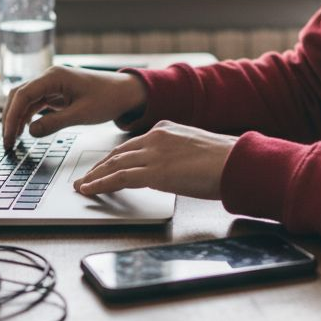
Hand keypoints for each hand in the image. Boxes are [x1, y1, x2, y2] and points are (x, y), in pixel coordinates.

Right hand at [2, 65, 147, 150]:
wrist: (125, 92)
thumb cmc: (108, 98)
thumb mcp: (81, 114)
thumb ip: (54, 123)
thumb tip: (30, 132)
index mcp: (54, 76)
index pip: (23, 94)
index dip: (12, 116)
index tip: (8, 136)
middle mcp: (49, 77)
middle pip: (19, 95)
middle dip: (10, 118)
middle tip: (7, 142)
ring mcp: (52, 84)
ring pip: (25, 100)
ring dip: (17, 118)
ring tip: (12, 140)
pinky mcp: (56, 93)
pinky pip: (36, 103)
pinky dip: (28, 116)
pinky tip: (24, 130)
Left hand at [72, 121, 234, 199]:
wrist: (237, 162)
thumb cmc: (226, 161)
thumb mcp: (196, 151)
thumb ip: (178, 156)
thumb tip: (171, 171)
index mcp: (167, 130)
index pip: (132, 144)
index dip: (114, 157)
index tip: (103, 166)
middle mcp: (156, 137)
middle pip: (118, 153)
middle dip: (99, 166)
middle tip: (86, 177)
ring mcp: (154, 153)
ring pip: (114, 164)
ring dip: (95, 177)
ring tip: (82, 186)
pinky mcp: (155, 172)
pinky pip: (119, 178)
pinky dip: (101, 184)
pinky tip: (90, 190)